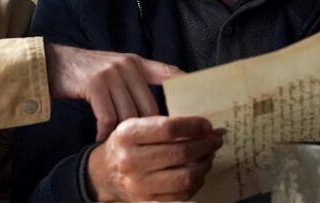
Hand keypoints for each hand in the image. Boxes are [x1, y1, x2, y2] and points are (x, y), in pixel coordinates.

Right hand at [45, 43, 183, 140]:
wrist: (56, 63)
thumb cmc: (89, 72)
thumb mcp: (118, 69)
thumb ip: (137, 82)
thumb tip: (156, 111)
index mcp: (138, 63)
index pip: (169, 72)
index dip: (186, 87)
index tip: (197, 108)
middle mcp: (128, 66)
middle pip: (150, 107)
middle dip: (152, 130)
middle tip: (153, 149)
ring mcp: (112, 75)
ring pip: (130, 115)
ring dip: (126, 135)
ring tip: (123, 148)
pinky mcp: (94, 85)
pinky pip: (108, 117)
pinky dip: (105, 133)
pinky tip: (101, 140)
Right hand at [88, 116, 222, 201]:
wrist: (104, 173)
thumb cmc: (127, 145)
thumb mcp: (136, 126)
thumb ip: (166, 124)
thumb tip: (206, 128)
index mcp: (128, 135)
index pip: (169, 128)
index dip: (194, 125)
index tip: (207, 125)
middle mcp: (131, 161)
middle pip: (181, 152)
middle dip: (205, 144)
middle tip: (216, 139)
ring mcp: (139, 185)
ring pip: (185, 176)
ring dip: (205, 164)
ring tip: (209, 155)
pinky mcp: (147, 201)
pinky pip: (182, 194)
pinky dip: (197, 181)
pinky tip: (199, 171)